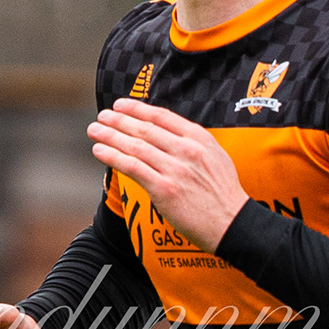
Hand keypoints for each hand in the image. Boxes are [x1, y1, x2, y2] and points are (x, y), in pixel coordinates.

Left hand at [85, 101, 248, 252]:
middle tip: (101, 116)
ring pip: (135, 146)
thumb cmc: (223, 195)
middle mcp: (187, 150)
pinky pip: (132, 167)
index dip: (137, 109)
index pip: (162, 117)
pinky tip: (100, 151)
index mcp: (200, 139)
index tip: (120, 105)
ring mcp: (175, 169)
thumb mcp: (216, 158)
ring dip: (110, 136)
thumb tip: (169, 137)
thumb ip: (194, 145)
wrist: (233, 224)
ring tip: (94, 130)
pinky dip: (113, 157)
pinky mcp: (165, 189)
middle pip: (145, 129)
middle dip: (118, 120)